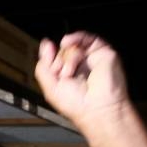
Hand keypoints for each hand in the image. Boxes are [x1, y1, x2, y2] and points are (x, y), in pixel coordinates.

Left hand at [35, 31, 146, 146]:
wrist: (97, 108)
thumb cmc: (76, 105)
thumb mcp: (50, 87)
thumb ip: (43, 66)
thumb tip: (45, 44)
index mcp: (67, 76)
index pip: (54, 59)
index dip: (49, 61)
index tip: (50, 67)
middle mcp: (80, 67)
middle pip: (62, 52)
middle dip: (58, 62)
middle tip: (64, 76)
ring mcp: (91, 59)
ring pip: (73, 46)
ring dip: (67, 57)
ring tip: (69, 72)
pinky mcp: (103, 52)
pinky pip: (87, 38)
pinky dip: (75, 38)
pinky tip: (67, 43)